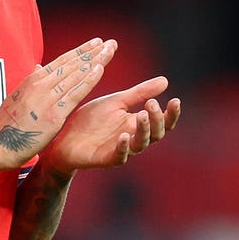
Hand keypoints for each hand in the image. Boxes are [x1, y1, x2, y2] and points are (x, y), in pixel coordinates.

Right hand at [0, 38, 116, 169]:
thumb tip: (38, 67)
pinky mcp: (53, 115)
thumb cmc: (6, 124)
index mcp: (33, 79)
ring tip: (109, 51)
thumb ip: (31, 82)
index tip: (95, 43)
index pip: (62, 61)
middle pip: (72, 64)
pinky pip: (75, 94)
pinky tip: (100, 70)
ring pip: (75, 75)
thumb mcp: (17, 96)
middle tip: (110, 43)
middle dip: (92, 52)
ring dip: (95, 61)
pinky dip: (88, 80)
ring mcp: (47, 98)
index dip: (80, 51)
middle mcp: (41, 85)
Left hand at [42, 76, 180, 174]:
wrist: (62, 136)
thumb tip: (166, 81)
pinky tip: (124, 135)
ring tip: (143, 115)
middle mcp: (133, 137)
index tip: (175, 100)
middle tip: (152, 104)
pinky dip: (123, 146)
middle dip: (158, 120)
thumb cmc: (91, 120)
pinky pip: (119, 156)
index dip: (171, 114)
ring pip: (140, 144)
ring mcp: (121, 149)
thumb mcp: (116, 101)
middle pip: (156, 134)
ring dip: (144, 130)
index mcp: (136, 123)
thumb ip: (139, 93)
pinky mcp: (106, 158)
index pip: (162, 122)